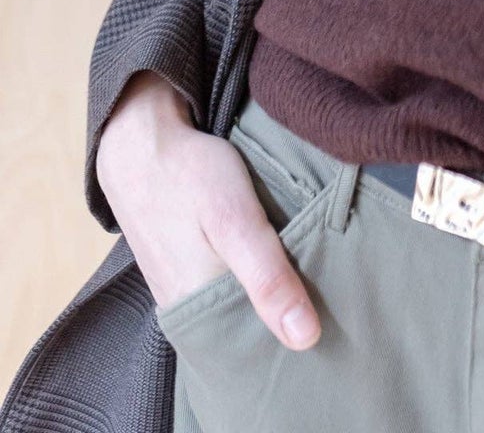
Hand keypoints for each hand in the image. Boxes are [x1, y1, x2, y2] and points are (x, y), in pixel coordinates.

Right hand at [95, 69, 320, 349]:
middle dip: (286, 314)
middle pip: (248, 330)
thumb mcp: (236, 219)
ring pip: (237, 307)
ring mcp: (180, 290)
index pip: (258, 349)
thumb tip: (305, 339)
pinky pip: (222, 287)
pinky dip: (248, 277)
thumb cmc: (191, 176)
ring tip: (308, 273)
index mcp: (199, 313)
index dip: (296, 335)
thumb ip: (267, 278)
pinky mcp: (181, 269)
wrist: (141, 144)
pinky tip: (273, 258)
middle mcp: (187, 312)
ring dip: (269, 294)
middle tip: (328, 290)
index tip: (333, 319)